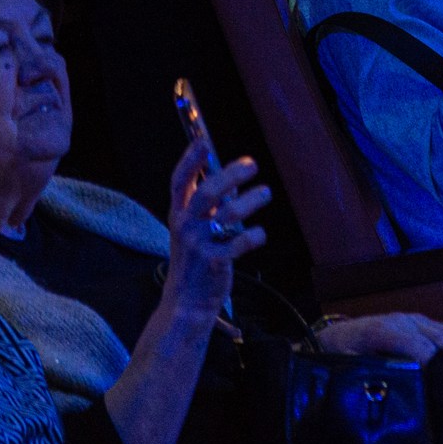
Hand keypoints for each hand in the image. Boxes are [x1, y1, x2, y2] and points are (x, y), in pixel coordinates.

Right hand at [165, 138, 268, 315]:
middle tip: (252, 164)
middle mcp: (185, 227)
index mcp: (178, 214)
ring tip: (264, 193)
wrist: (186, 302)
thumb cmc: (194, 259)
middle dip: (230, 174)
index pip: (179, 181)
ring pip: (227, 215)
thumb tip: (229, 177)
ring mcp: (199, 245)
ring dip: (249, 201)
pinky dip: (253, 235)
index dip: (190, 160)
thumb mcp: (191, 229)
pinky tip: (260, 233)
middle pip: (207, 193)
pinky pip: (238, 243)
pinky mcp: (215, 263)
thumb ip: (206, 205)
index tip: (203, 141)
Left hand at [313, 312, 442, 378]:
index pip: (414, 344)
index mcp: (382, 331)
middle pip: (433, 337)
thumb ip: (366, 372)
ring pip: (440, 330)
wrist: (335, 336)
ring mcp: (408, 318)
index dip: (432, 360)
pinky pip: (439, 327)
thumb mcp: (346, 364)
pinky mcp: (413, 321)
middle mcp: (399, 321)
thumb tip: (387, 387)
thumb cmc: (340, 353)